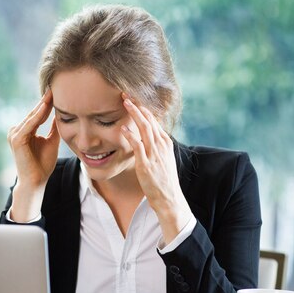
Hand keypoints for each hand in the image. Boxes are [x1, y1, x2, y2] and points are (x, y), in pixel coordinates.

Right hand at [6, 89, 59, 221]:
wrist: (36, 181)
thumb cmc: (43, 164)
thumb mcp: (52, 141)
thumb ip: (54, 127)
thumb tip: (61, 113)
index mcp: (24, 130)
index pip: (38, 113)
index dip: (48, 102)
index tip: (58, 90)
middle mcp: (17, 130)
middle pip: (35, 112)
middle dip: (46, 99)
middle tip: (56, 84)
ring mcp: (15, 134)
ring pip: (33, 116)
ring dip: (43, 104)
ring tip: (53, 91)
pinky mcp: (16, 139)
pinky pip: (30, 124)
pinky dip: (38, 115)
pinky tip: (47, 106)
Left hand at [120, 94, 192, 243]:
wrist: (169, 198)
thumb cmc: (164, 180)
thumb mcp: (163, 159)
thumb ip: (156, 147)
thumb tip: (146, 137)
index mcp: (165, 142)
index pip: (154, 120)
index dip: (143, 108)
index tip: (133, 99)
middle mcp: (161, 145)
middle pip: (149, 120)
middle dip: (137, 106)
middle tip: (126, 94)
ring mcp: (154, 154)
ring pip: (144, 129)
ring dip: (134, 114)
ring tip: (124, 103)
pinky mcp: (146, 164)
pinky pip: (138, 147)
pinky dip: (131, 136)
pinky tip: (123, 128)